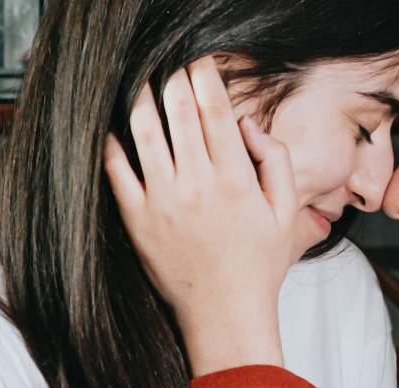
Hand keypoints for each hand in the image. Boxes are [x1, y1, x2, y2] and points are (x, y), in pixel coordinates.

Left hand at [102, 56, 303, 375]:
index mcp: (236, 179)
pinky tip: (112, 127)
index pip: (216, 110)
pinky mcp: (137, 220)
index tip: (199, 62)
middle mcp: (197, 185)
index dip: (205, 76)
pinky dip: (112, 144)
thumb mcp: (286, 212)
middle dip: (173, 78)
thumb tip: (248, 125)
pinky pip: (117, 171)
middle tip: (170, 64)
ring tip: (140, 83)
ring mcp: (163, 201)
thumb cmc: (258, 266)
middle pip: (178, 111)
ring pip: (143, 133)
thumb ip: (276, 162)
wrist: (225, 314)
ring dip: (140, 100)